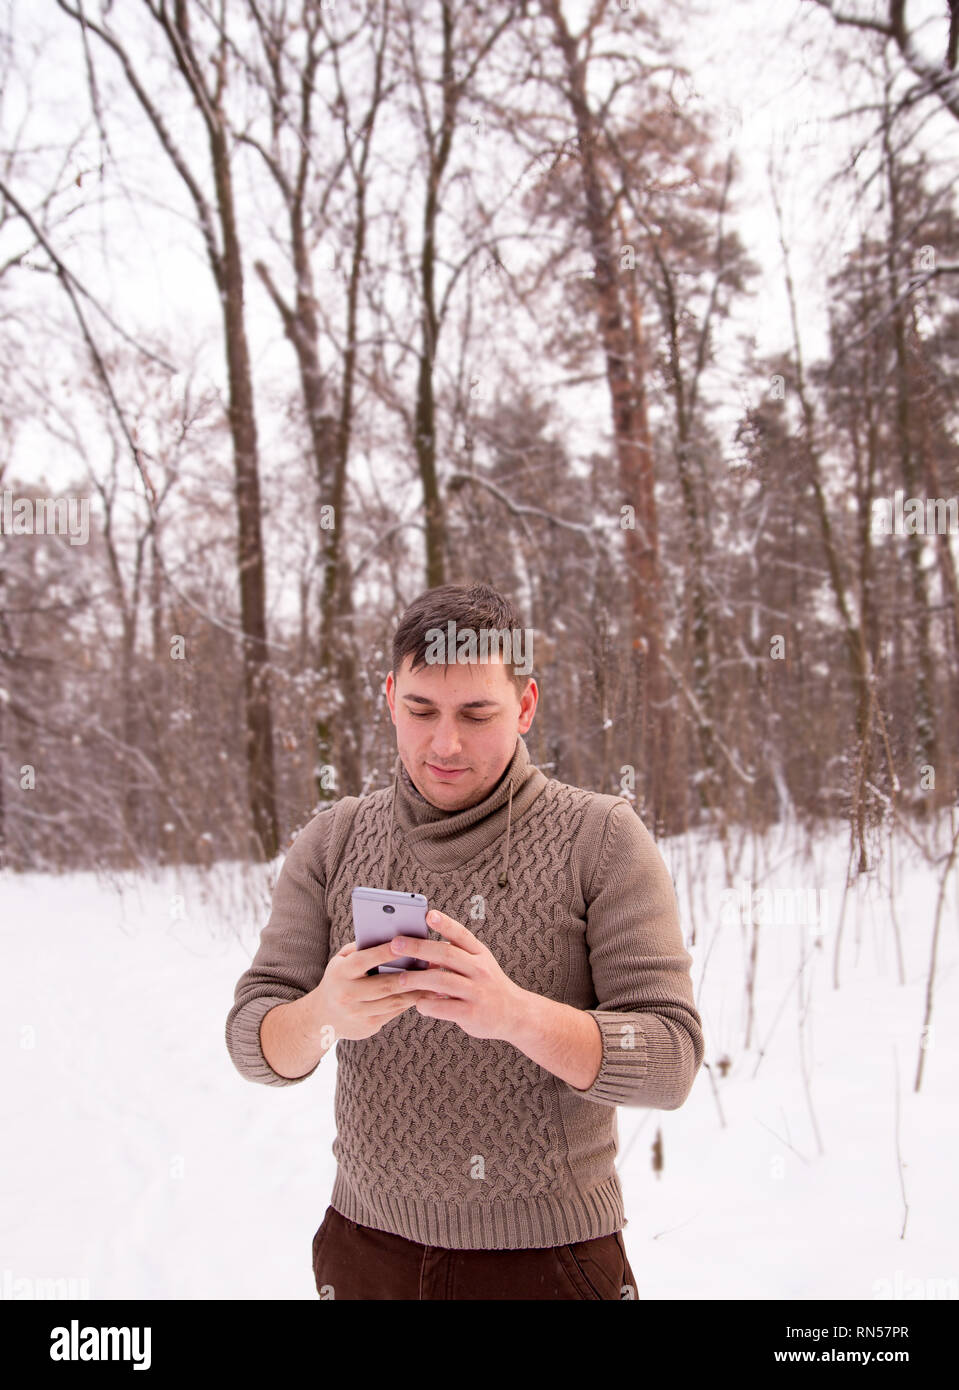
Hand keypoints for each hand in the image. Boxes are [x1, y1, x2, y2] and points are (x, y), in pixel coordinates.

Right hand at [303, 939, 436, 1041]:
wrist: (322, 1017)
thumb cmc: (339, 978)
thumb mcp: (342, 960)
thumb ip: (362, 948)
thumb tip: (391, 936)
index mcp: (340, 973)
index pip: (364, 960)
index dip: (384, 952)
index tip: (406, 942)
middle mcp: (347, 994)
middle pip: (384, 985)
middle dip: (411, 976)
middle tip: (433, 965)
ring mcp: (357, 1014)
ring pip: (393, 1002)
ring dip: (417, 991)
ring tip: (437, 980)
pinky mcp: (368, 1027)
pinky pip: (394, 1013)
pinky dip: (411, 1002)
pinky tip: (427, 994)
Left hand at [387, 909, 526, 1041]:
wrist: (515, 1014)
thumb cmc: (488, 985)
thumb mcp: (478, 964)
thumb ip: (455, 956)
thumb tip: (421, 950)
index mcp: (480, 953)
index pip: (461, 935)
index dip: (445, 924)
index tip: (428, 915)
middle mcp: (480, 969)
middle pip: (446, 954)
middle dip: (418, 948)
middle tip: (395, 944)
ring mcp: (476, 992)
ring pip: (441, 981)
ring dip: (417, 979)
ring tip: (400, 979)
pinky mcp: (471, 1013)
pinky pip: (443, 1007)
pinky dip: (426, 1004)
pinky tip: (418, 1003)